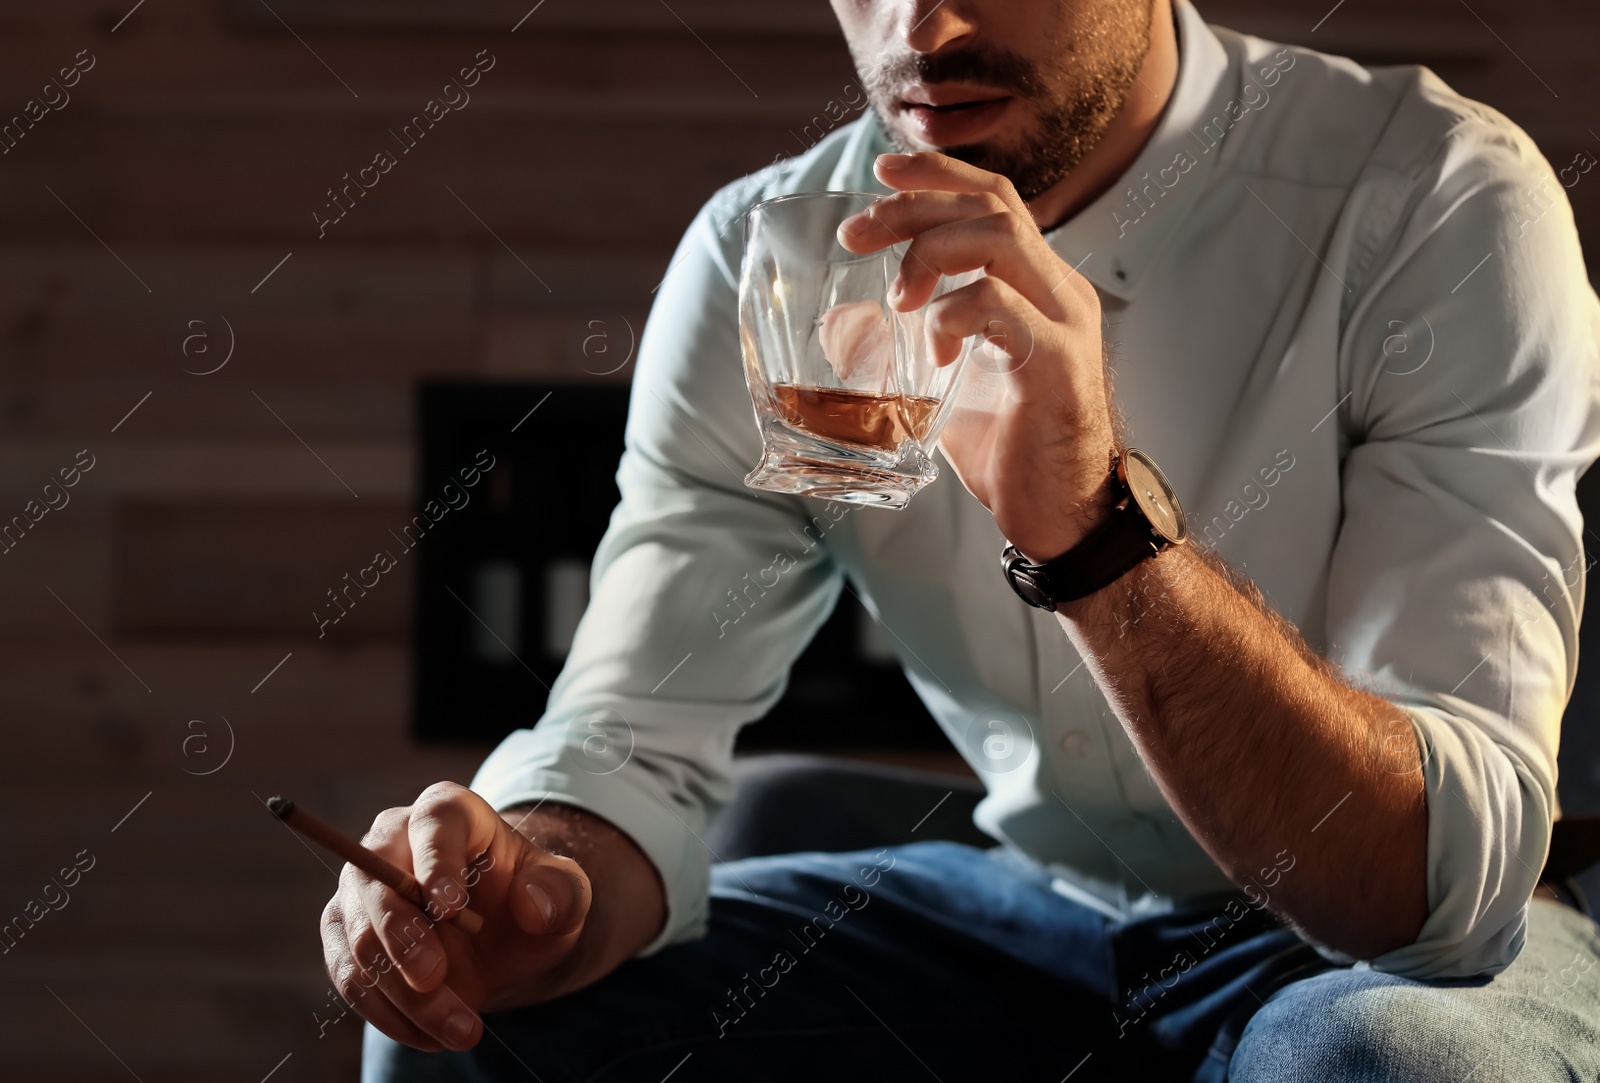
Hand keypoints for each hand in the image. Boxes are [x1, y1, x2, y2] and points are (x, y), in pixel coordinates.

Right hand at [319, 782, 593, 1051]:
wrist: (507, 941)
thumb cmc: (535, 901)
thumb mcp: (566, 894)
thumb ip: (559, 892)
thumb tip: (533, 905)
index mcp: (450, 812)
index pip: (433, 822)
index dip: (435, 860)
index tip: (450, 907)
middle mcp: (394, 841)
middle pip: (377, 882)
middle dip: (402, 938)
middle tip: (436, 980)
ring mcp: (363, 890)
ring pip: (359, 940)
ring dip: (402, 994)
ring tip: (460, 1029)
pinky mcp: (348, 937)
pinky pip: (351, 978)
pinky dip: (389, 1014)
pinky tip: (433, 1036)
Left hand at [838, 151, 1118, 561]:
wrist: (1061, 517)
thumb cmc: (1011, 453)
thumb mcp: (946, 386)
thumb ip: (909, 346)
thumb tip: (846, 325)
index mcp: (1038, 285)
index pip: (994, 199)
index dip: (937, 175)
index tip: (881, 172)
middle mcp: (1059, 290)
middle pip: (990, 205)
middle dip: (914, 206)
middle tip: (858, 235)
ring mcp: (1065, 322)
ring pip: (1000, 239)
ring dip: (930, 252)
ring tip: (896, 297)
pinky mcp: (1059, 363)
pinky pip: (1001, 307)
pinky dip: (951, 315)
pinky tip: (932, 349)